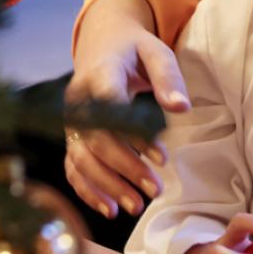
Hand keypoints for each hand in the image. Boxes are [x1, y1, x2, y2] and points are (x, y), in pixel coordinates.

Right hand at [64, 0, 192, 218]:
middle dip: (125, 167)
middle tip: (156, 189)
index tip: (162, 157)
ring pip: (81, 158)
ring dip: (107, 185)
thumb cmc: (134, 50)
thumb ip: (168, 77)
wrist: (103, 44)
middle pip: (95, 139)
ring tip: (137, 206)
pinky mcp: (72, 136)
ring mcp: (71, 120)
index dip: (134, 134)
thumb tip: (181, 107)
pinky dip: (88, 190)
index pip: (110, 106)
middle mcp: (78, 99)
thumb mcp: (156, 51)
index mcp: (99, 72)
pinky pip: (73, 167)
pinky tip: (111, 209)